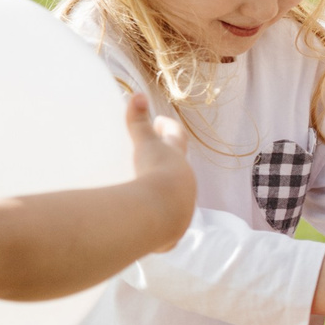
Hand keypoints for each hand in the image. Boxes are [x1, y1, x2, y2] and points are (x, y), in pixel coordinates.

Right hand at [123, 94, 195, 252]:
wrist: (161, 215)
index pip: (177, 137)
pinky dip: (157, 220)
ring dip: (163, 192)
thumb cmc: (154, 174)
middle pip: (178, 168)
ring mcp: (182, 208)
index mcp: (179, 161)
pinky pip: (166, 223)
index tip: (160, 121)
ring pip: (175, 196)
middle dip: (167, 161)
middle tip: (150, 155)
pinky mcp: (173, 230)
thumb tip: (138, 94)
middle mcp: (186, 184)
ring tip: (146, 189)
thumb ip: (139, 122)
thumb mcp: (146, 145)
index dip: (169, 128)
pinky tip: (147, 222)